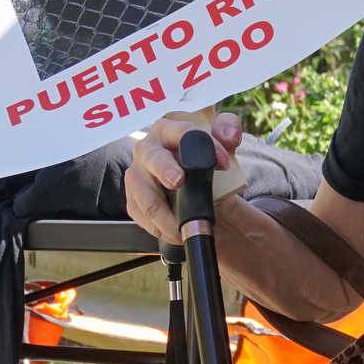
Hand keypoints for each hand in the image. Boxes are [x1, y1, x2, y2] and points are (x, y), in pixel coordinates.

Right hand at [126, 111, 243, 244]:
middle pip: (152, 157)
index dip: (205, 145)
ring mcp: (137, 175)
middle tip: (178, 182)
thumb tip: (230, 136)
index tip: (224, 163)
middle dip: (164, 169)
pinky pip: (141, 215)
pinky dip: (158, 228)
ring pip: (143, 193)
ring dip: (162, 213)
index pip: (183, 131)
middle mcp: (147, 149)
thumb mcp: (221, 139)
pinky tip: (174, 234)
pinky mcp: (133, 199)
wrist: (195, 182)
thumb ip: (229, 129)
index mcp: (167, 129)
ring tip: (181, 229)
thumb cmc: (204, 156)